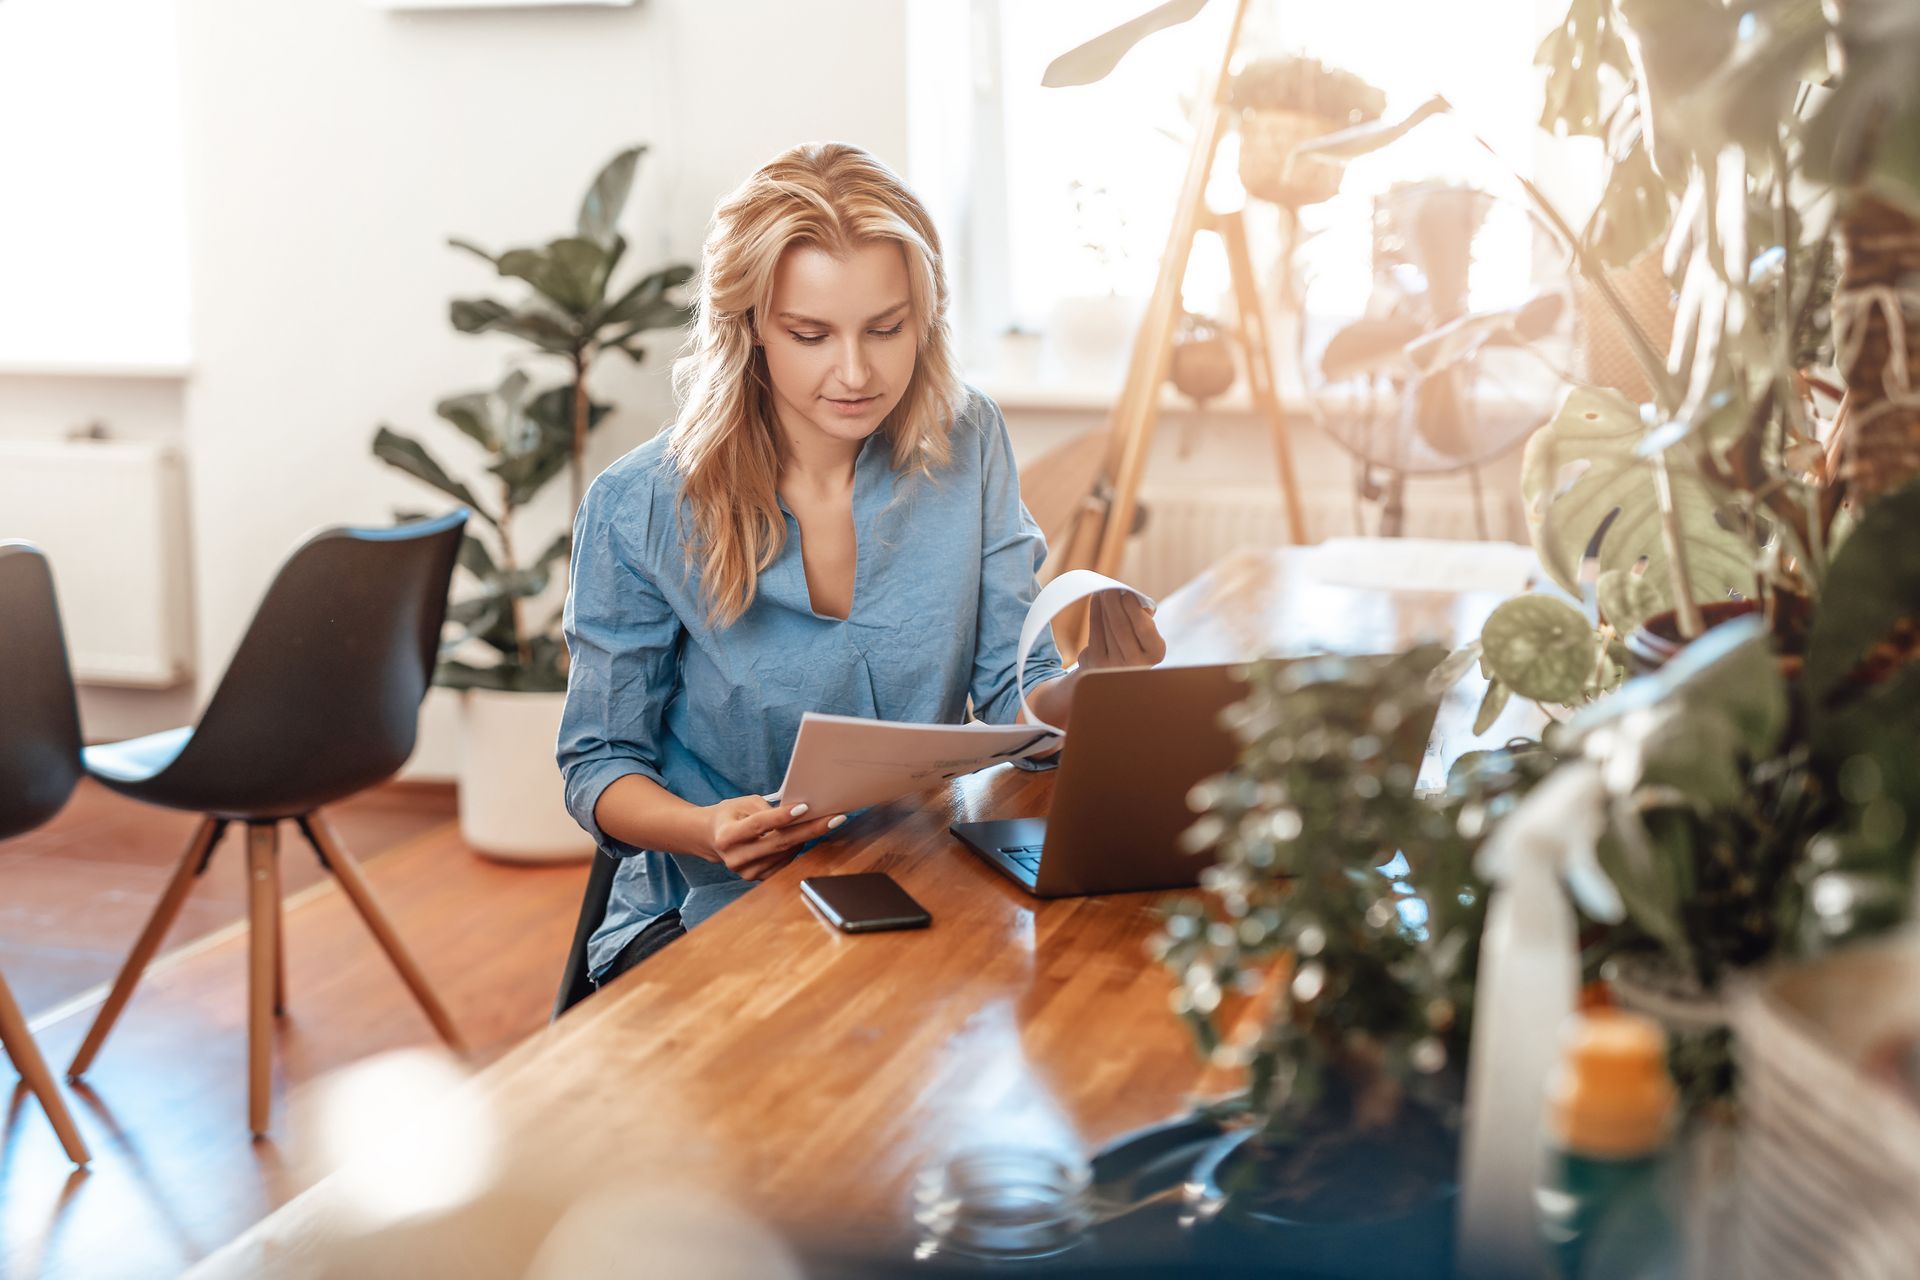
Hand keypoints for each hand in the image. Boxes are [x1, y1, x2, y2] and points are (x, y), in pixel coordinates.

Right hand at [700, 796, 845, 880]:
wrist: (712, 837)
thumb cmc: (731, 815)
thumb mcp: (743, 803)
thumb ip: (767, 808)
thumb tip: (799, 812)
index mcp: (727, 835)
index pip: (759, 824)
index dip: (782, 816)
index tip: (806, 807)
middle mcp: (735, 857)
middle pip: (779, 842)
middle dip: (810, 830)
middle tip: (835, 819)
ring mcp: (745, 871)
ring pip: (785, 853)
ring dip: (806, 838)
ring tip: (822, 823)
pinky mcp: (755, 878)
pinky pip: (784, 863)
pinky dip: (796, 849)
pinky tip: (803, 837)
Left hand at [1079, 590, 1166, 670]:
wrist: (1114, 673)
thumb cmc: (1135, 645)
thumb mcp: (1146, 634)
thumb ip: (1142, 617)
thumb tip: (1127, 596)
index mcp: (1154, 654)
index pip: (1145, 629)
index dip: (1134, 609)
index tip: (1128, 593)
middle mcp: (1134, 664)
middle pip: (1121, 627)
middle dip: (1115, 603)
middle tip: (1111, 588)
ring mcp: (1112, 666)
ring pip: (1106, 628)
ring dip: (1104, 605)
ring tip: (1104, 592)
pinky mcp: (1094, 662)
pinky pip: (1095, 632)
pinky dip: (1095, 613)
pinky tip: (1096, 601)